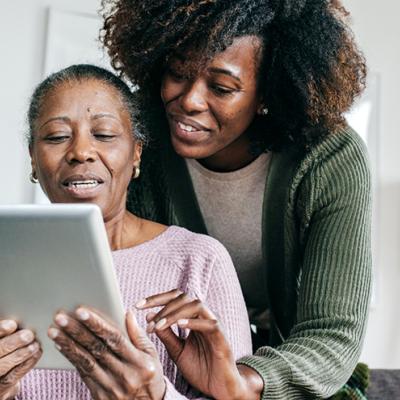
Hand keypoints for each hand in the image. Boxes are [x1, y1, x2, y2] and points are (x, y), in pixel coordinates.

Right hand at [0, 319, 41, 399]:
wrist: (1, 376)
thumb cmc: (5, 349)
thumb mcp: (4, 339)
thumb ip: (7, 333)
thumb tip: (20, 319)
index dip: (0, 330)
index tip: (12, 324)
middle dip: (12, 343)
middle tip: (28, 334)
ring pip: (3, 366)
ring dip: (21, 354)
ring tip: (34, 345)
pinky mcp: (2, 387)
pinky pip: (13, 376)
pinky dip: (27, 363)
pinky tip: (36, 353)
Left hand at [48, 307, 165, 399]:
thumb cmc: (151, 377)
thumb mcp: (152, 355)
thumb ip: (138, 334)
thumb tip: (128, 313)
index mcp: (139, 362)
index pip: (114, 338)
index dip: (97, 324)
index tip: (81, 311)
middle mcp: (124, 375)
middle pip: (96, 348)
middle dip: (76, 331)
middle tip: (60, 317)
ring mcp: (110, 387)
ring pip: (85, 361)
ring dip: (68, 344)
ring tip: (54, 330)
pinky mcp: (99, 395)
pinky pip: (83, 373)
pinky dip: (71, 358)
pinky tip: (61, 346)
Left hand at [136, 289, 262, 399]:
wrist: (220, 388)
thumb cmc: (201, 368)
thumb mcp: (177, 351)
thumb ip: (166, 335)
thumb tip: (149, 317)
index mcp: (192, 318)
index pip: (175, 298)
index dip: (156, 299)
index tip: (138, 305)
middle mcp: (203, 317)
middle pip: (184, 297)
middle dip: (163, 304)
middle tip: (147, 317)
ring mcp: (213, 326)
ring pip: (196, 305)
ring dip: (174, 313)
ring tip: (158, 325)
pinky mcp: (222, 338)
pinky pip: (210, 324)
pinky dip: (194, 322)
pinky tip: (180, 326)